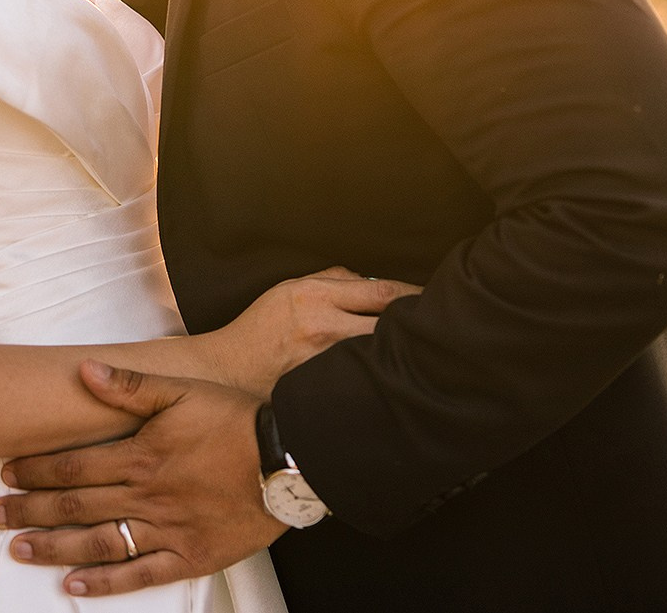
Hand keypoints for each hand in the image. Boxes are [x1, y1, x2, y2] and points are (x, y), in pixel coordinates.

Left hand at [0, 360, 286, 597]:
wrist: (289, 460)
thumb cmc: (237, 422)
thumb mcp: (182, 390)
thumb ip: (130, 386)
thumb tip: (85, 371)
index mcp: (142, 454)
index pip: (75, 464)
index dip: (37, 469)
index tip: (8, 472)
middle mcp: (147, 496)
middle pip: (77, 504)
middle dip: (32, 509)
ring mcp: (167, 530)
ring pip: (99, 541)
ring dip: (55, 546)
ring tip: (20, 548)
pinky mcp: (190, 556)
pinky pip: (140, 574)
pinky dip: (105, 582)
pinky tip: (75, 586)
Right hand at [208, 266, 421, 396]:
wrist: (231, 369)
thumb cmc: (261, 328)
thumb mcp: (289, 289)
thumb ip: (331, 280)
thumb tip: (370, 281)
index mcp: (316, 295)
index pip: (381, 292)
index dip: (414, 293)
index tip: (433, 297)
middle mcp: (325, 327)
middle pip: (389, 325)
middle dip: (415, 327)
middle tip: (435, 329)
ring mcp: (327, 361)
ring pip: (380, 354)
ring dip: (399, 353)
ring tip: (416, 353)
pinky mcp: (325, 386)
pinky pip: (363, 377)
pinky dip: (377, 374)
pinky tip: (386, 377)